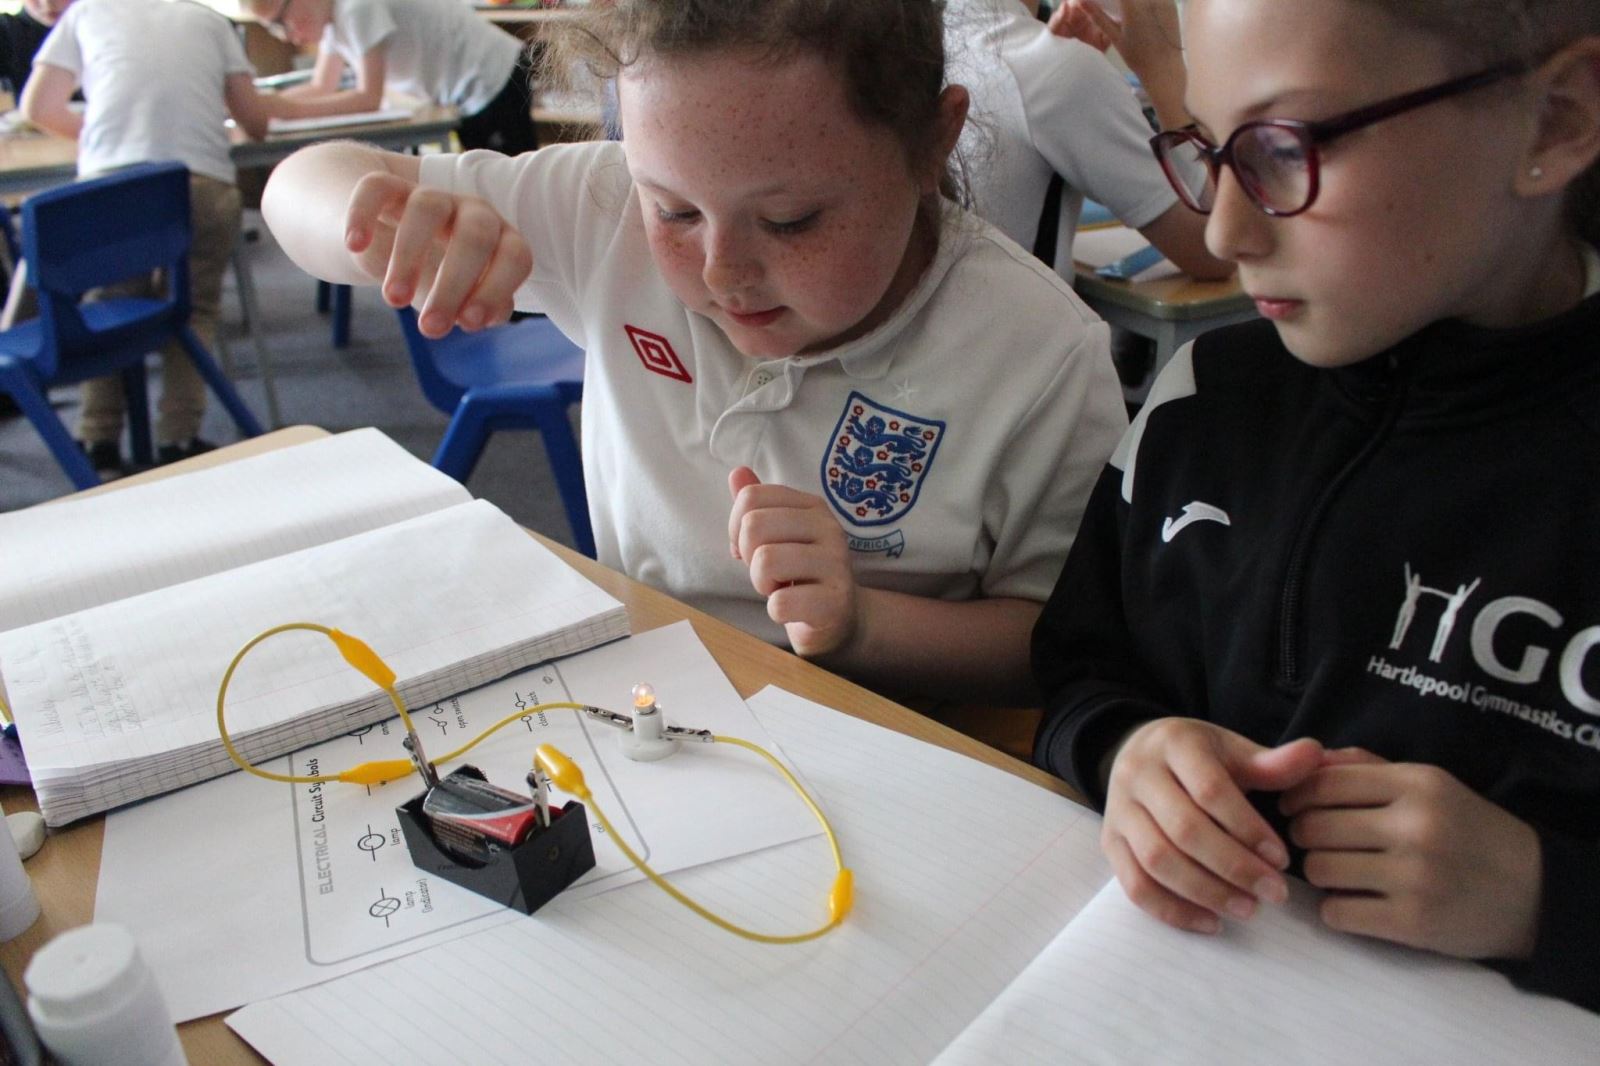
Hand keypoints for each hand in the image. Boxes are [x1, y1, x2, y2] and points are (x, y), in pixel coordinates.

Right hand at [344, 171, 531, 336]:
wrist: (386, 232)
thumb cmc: (436, 273)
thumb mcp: (457, 296)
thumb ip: (472, 308)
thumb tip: (483, 318)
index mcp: (500, 239)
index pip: (514, 256)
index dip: (496, 290)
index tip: (469, 325)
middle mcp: (472, 211)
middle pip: (475, 235)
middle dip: (455, 284)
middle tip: (430, 329)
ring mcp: (431, 194)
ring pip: (426, 209)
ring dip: (410, 256)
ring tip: (393, 300)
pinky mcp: (387, 185)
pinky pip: (377, 188)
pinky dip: (364, 214)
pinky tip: (355, 246)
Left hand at [727, 467, 859, 656]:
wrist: (839, 619)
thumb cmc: (800, 574)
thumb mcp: (777, 536)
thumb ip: (758, 505)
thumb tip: (737, 472)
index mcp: (812, 506)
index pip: (751, 497)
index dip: (736, 527)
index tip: (753, 548)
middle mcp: (829, 528)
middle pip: (754, 525)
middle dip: (748, 556)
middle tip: (769, 572)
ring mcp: (836, 564)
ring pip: (765, 560)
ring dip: (762, 583)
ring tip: (782, 588)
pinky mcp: (834, 602)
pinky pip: (780, 603)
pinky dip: (776, 611)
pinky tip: (794, 610)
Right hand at [1050, 1, 1185, 106]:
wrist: (1164, 68)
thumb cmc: (1136, 56)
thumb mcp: (1115, 37)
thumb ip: (1098, 16)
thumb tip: (1080, 2)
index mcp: (1133, 6)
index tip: (1105, 1)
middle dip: (1122, 0)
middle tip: (1117, 6)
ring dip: (1133, 1)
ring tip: (1128, 12)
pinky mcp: (1171, 3)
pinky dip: (1145, 1)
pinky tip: (1143, 12)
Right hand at [1103, 718, 1323, 932]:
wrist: (1139, 751)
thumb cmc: (1199, 757)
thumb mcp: (1234, 751)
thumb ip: (1272, 763)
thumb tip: (1316, 755)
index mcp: (1173, 744)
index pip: (1210, 790)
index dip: (1247, 829)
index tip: (1281, 859)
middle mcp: (1138, 774)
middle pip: (1183, 829)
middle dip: (1233, 867)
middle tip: (1274, 894)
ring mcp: (1118, 810)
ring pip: (1156, 860)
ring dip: (1205, 892)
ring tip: (1248, 909)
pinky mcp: (1109, 843)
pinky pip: (1135, 885)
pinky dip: (1172, 910)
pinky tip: (1211, 922)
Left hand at [1281, 751, 1542, 959]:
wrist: (1533, 893)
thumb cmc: (1467, 831)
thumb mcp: (1428, 784)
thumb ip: (1365, 768)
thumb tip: (1305, 760)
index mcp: (1417, 784)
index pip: (1322, 782)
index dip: (1296, 796)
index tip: (1296, 808)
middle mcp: (1416, 827)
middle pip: (1312, 827)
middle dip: (1304, 835)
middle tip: (1319, 843)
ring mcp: (1415, 877)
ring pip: (1319, 870)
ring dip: (1320, 873)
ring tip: (1342, 872)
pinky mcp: (1413, 923)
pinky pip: (1336, 912)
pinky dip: (1337, 908)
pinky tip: (1358, 902)